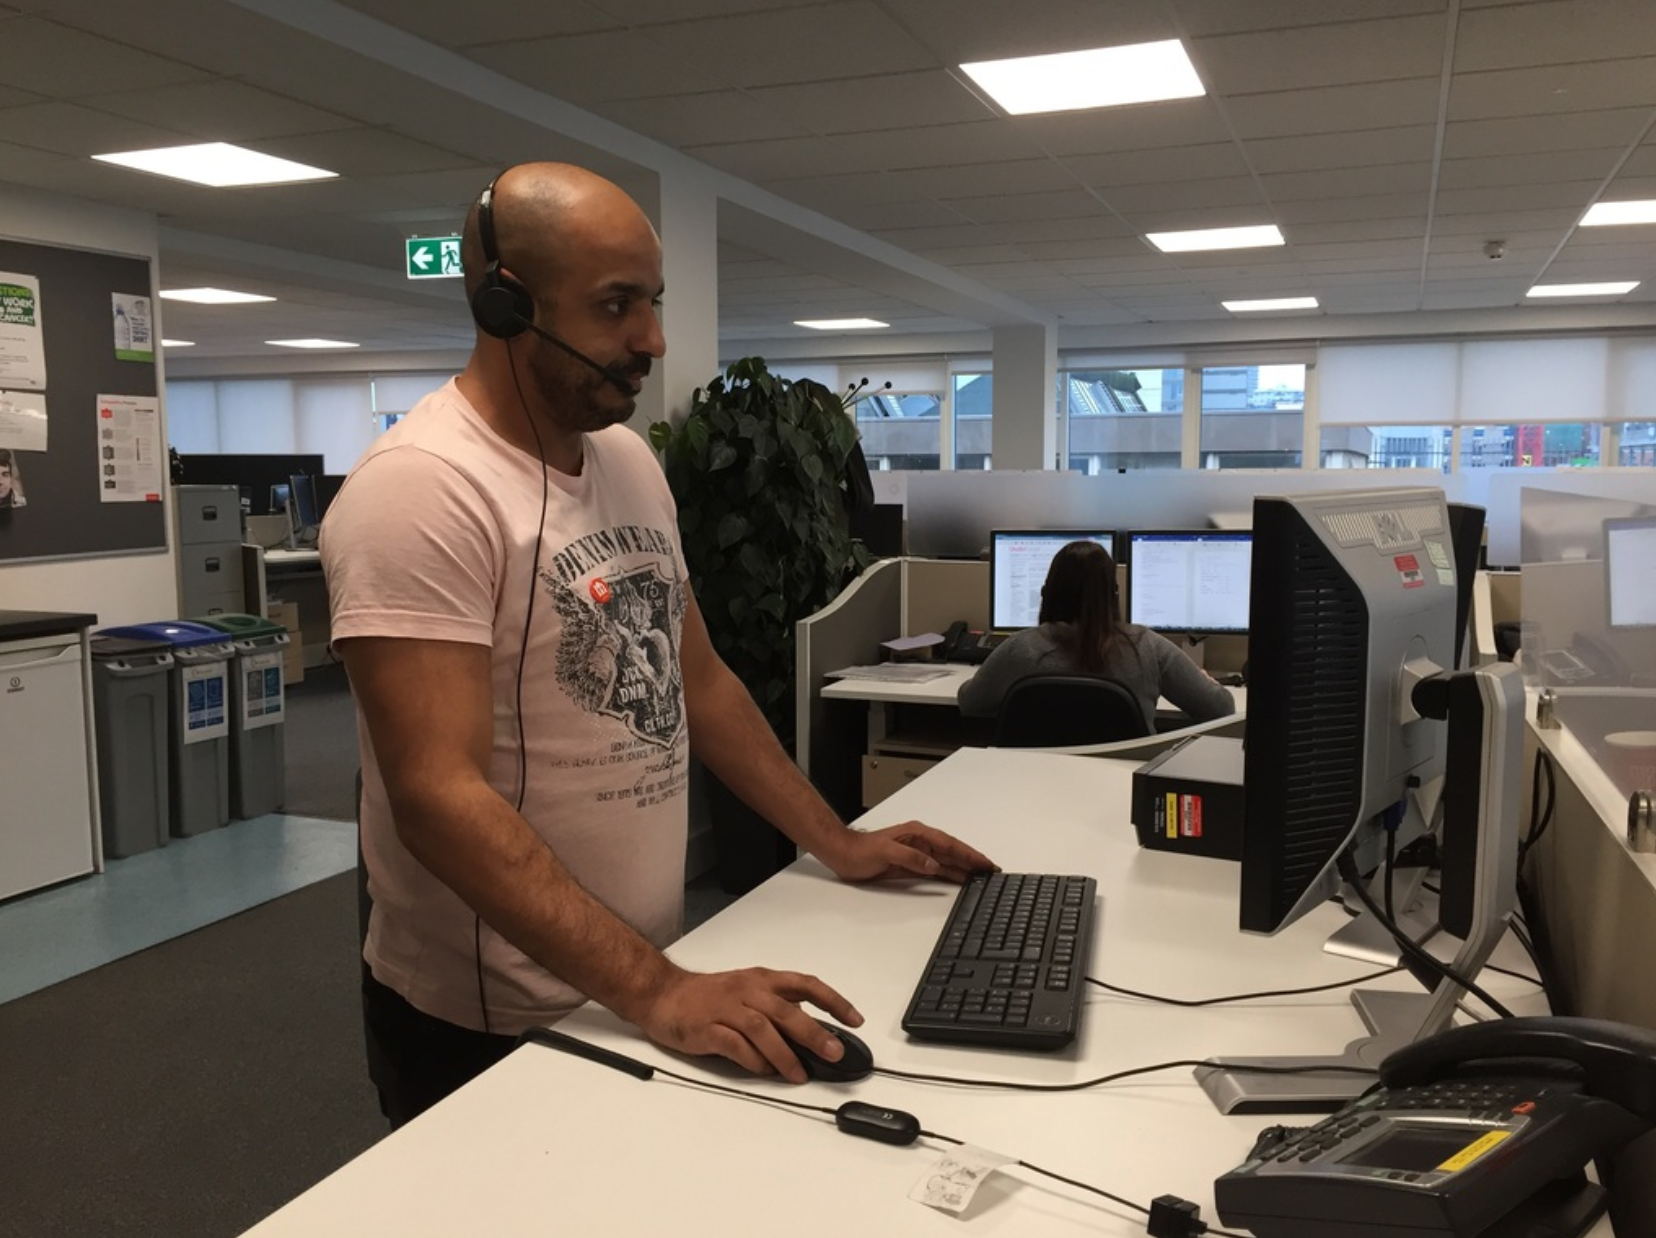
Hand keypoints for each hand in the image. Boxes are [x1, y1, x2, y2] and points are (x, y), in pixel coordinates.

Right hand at [638, 966, 862, 1083]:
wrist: (662, 993)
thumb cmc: (708, 995)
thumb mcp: (748, 990)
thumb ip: (777, 1007)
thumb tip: (813, 1032)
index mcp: (762, 979)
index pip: (806, 984)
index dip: (833, 1001)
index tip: (855, 1020)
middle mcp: (748, 990)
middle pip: (787, 1010)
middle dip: (814, 1033)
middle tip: (834, 1053)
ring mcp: (727, 1008)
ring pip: (763, 1029)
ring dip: (785, 1054)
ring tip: (800, 1075)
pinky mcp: (707, 1028)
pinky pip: (735, 1046)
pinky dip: (752, 1061)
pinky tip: (764, 1072)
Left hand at [821, 820, 997, 883]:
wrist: (843, 855)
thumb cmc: (860, 851)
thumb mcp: (885, 852)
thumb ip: (910, 857)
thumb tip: (934, 864)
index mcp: (917, 834)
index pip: (949, 844)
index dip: (968, 854)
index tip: (984, 862)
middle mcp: (920, 842)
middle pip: (953, 851)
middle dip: (973, 860)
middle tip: (992, 870)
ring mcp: (917, 853)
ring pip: (947, 861)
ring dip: (965, 868)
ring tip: (983, 876)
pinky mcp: (912, 865)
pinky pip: (937, 869)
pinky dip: (950, 874)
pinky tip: (961, 879)